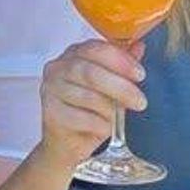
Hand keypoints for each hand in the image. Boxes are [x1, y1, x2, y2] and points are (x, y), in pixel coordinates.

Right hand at [34, 39, 146, 166]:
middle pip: (91, 72)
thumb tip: (139, 47)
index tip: (140, 75)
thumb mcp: (112, 86)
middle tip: (139, 101)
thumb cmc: (91, 110)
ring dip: (110, 109)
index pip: (96, 49)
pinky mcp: (50, 113)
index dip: (121, 61)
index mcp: (75, 53)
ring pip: (87, 96)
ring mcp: (50, 90)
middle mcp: (58, 67)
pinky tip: (106, 128)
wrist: (70, 142)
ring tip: (120, 118)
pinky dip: (98, 124)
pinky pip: (79, 117)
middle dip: (121, 87)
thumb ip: (122, 65)